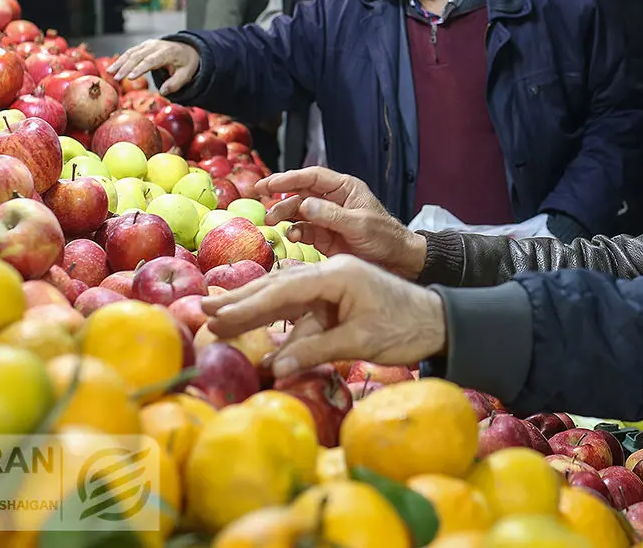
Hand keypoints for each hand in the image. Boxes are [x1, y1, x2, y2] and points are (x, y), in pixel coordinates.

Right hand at [110, 40, 199, 94]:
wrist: (187, 49)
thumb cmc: (186, 64)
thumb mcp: (186, 75)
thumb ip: (175, 84)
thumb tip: (162, 92)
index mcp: (168, 52)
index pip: (151, 60)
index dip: (139, 69)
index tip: (129, 78)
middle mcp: (157, 46)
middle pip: (138, 56)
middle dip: (125, 67)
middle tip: (115, 78)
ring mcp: (149, 44)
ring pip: (132, 52)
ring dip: (120, 62)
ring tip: (109, 72)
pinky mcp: (144, 46)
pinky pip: (131, 52)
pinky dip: (121, 59)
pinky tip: (113, 67)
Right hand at [201, 255, 446, 377]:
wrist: (440, 323)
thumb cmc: (406, 328)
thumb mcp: (360, 340)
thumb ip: (315, 351)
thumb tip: (273, 368)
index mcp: (338, 275)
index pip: (284, 289)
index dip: (248, 305)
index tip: (217, 317)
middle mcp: (331, 274)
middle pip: (278, 286)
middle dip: (241, 300)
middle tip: (203, 311)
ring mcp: (333, 286)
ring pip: (285, 296)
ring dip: (252, 306)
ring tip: (217, 314)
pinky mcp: (336, 300)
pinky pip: (300, 309)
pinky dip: (276, 318)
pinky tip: (254, 327)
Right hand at [258, 167, 427, 279]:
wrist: (398, 262)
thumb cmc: (386, 237)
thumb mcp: (360, 224)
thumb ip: (331, 216)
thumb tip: (304, 205)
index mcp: (345, 188)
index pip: (311, 177)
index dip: (288, 178)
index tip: (267, 184)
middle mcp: (333, 201)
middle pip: (300, 193)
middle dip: (281, 198)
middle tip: (262, 203)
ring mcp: (328, 219)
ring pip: (299, 213)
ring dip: (285, 216)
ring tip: (273, 223)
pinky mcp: (325, 238)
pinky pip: (304, 231)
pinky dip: (295, 233)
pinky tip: (293, 237)